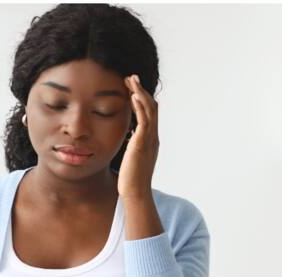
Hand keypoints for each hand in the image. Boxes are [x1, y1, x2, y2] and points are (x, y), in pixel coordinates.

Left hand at [118, 74, 158, 200]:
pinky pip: (144, 120)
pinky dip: (140, 106)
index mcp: (151, 140)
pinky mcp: (142, 143)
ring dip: (140, 92)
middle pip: (152, 107)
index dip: (142, 99)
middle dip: (142, 90)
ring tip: (131, 80)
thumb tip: (128, 139)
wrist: (135, 193)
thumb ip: (132, 146)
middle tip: (132, 77)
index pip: (150, 114)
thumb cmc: (131, 180)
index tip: (132, 88)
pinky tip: (133, 95)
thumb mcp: (132, 158)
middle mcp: (153, 137)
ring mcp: (150, 140)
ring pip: (150, 110)